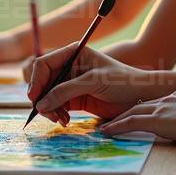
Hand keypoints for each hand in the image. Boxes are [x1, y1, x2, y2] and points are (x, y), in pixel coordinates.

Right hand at [28, 43, 161, 123]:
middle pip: (43, 82)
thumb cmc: (122, 81)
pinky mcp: (75, 99)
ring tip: (60, 120)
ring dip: (50, 109)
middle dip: (42, 98)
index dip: (36, 80)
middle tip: (47, 114)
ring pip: (48, 96)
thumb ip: (66, 90)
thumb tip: (41, 103)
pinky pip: (57, 106)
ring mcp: (71, 83)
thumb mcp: (93, 82)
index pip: (44, 64)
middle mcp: (68, 66)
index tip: (35, 97)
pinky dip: (57, 114)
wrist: (140, 96)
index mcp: (73, 53)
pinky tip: (65, 121)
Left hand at [101, 91, 175, 158]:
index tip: (136, 113)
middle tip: (112, 118)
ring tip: (104, 127)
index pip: (157, 102)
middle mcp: (169, 99)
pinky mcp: (156, 120)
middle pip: (141, 105)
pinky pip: (131, 122)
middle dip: (126, 111)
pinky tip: (107, 131)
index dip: (145, 108)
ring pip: (132, 112)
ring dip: (116, 120)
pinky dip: (117, 126)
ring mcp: (161, 108)